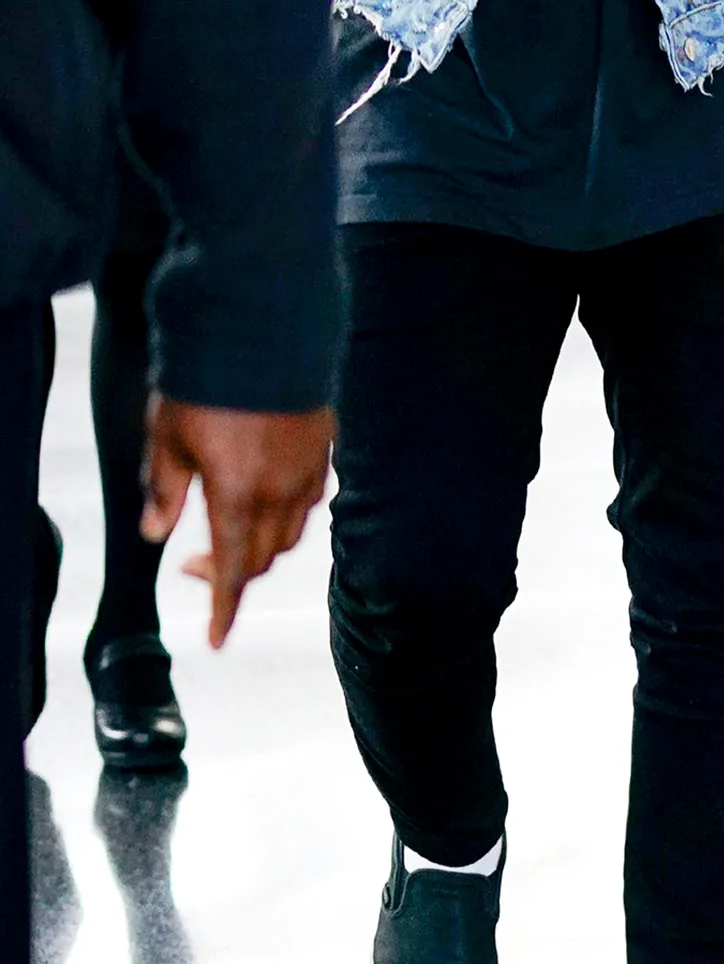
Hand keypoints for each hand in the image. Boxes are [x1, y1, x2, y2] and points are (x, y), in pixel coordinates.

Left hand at [140, 396, 334, 647]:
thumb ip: (164, 490)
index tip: (217, 639)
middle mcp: (281, 491)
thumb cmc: (208, 379)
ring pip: (291, 532)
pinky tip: (267, 497)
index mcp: (239, 495)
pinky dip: (288, 514)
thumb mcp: (167, 437)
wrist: (263, 324)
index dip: (223, 610)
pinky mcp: (326, 447)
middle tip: (193, 565)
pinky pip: (311, 499)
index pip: (232, 570)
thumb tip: (157, 532)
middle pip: (263, 558)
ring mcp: (309, 469)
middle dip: (231, 576)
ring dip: (260, 545)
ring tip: (230, 530)